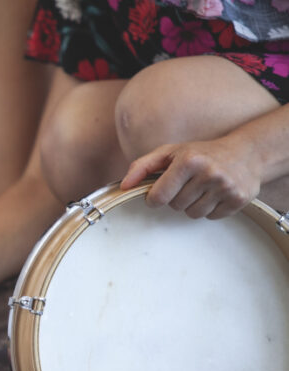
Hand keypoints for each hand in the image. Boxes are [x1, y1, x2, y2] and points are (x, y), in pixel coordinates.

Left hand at [121, 135, 261, 219]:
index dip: (154, 198)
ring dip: (193, 204)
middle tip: (188, 184)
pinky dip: (210, 209)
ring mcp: (226, 187)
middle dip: (177, 198)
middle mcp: (209, 173)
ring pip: (193, 214)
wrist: (247, 152)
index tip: (159, 192)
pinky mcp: (238, 199)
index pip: (158, 196)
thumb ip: (142, 166)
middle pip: (175, 206)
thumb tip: (122, 186)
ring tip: (202, 188)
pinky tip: (216, 193)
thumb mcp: (170, 152)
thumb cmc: (201, 153)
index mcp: (189, 161)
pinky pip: (211, 217)